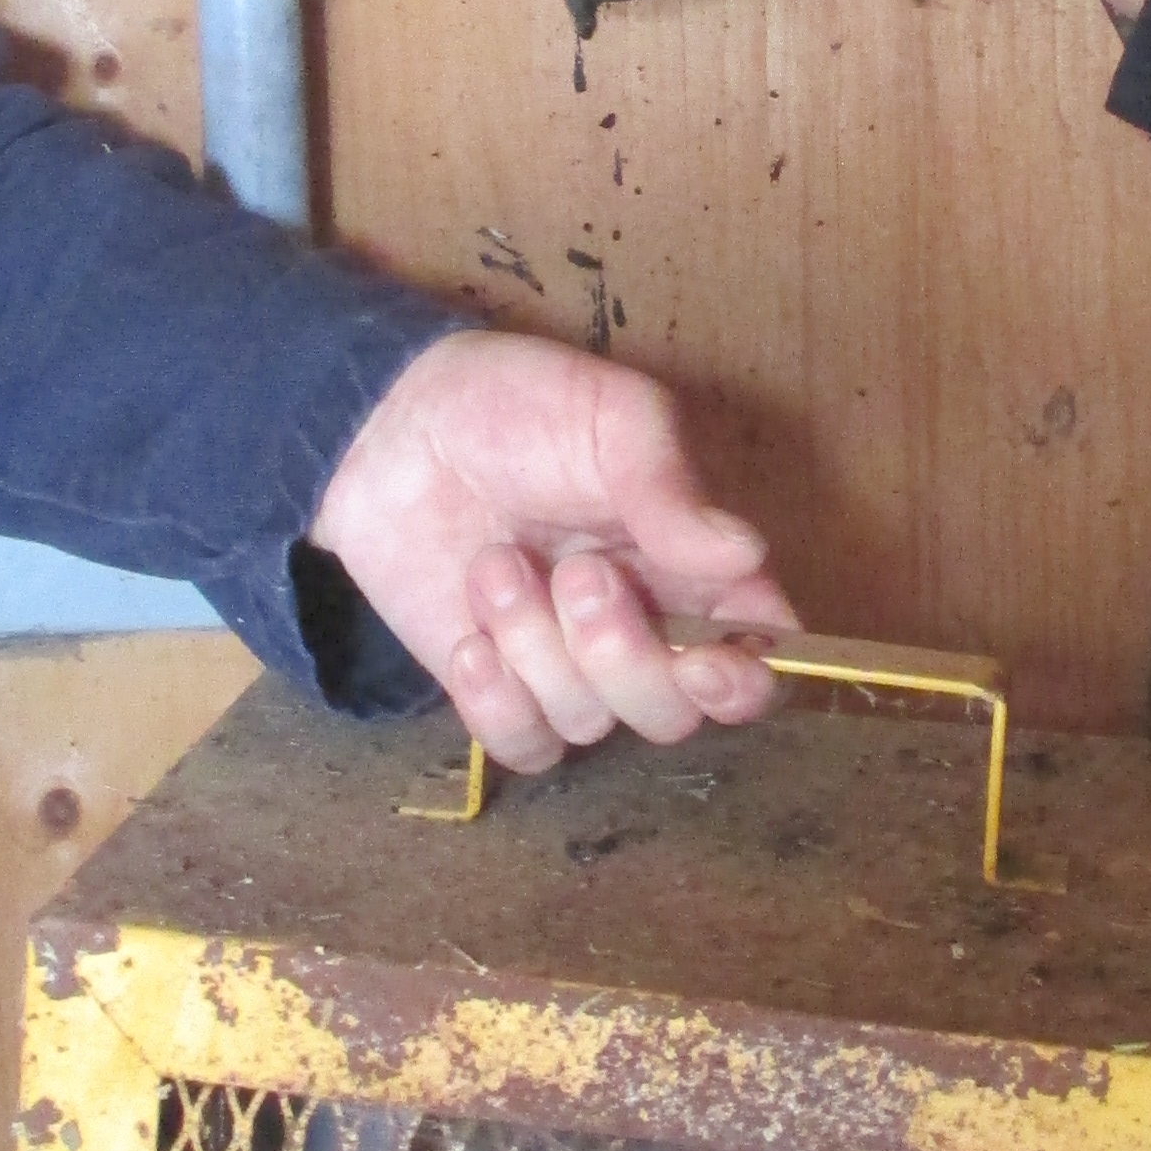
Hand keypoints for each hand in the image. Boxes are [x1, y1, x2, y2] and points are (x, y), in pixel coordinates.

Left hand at [309, 329, 795, 775]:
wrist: (392, 426)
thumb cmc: (517, 405)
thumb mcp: (610, 416)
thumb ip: (671, 487)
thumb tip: (746, 553)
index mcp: (694, 566)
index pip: (757, 655)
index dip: (744, 680)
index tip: (705, 660)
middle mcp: (642, 630)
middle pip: (672, 712)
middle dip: (621, 655)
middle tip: (576, 572)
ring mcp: (564, 668)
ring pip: (587, 722)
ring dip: (536, 646)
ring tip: (494, 563)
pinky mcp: (495, 690)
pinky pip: (523, 746)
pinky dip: (497, 704)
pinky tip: (468, 643)